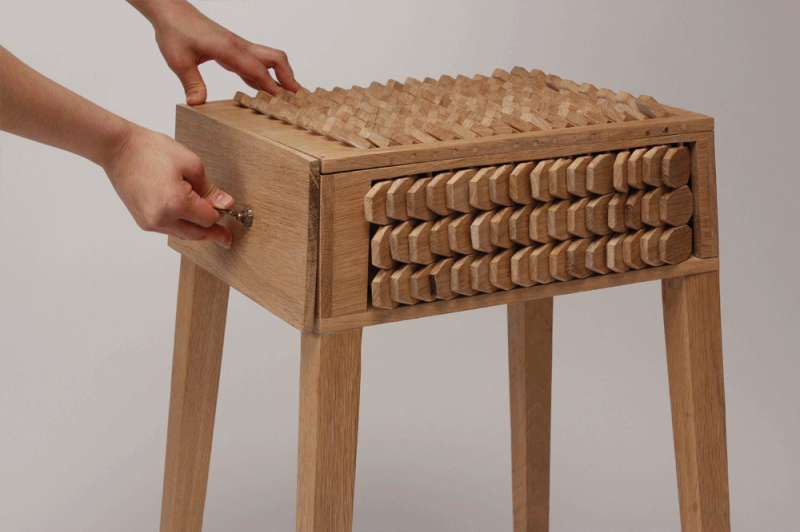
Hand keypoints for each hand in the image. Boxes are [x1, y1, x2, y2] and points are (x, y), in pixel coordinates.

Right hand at [104, 125, 233, 247]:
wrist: (118, 149)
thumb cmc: (150, 150)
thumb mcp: (190, 164)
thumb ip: (210, 190)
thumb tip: (226, 204)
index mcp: (176, 203)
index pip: (209, 219)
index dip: (221, 213)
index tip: (229, 210)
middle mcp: (161, 218)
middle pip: (197, 234)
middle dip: (214, 234)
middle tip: (227, 238)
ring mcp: (150, 222)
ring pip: (183, 234)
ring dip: (197, 230)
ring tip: (212, 229)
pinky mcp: (143, 221)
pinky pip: (169, 230)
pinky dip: (182, 226)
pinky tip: (189, 220)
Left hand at [131, 0, 299, 104]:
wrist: (172, 13)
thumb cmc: (175, 32)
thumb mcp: (178, 60)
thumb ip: (191, 82)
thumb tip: (196, 104)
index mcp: (227, 48)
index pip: (256, 68)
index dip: (270, 85)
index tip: (282, 101)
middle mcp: (239, 46)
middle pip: (275, 58)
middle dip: (289, 77)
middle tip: (297, 98)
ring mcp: (239, 47)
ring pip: (270, 58)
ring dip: (283, 75)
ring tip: (292, 96)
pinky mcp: (235, 50)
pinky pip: (258, 62)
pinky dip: (268, 75)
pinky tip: (269, 90)